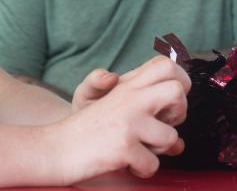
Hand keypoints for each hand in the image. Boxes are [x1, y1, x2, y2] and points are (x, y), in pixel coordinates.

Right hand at [49, 56, 189, 183]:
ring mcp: (128, 122)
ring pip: (171, 137)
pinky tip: (128, 163)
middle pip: (177, 91)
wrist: (56, 148)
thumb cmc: (88, 131)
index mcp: (127, 85)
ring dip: (158, 151)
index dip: (180, 81)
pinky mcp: (124, 146)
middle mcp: (130, 98)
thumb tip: (180, 142)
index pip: (165, 66)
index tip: (171, 101)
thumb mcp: (113, 106)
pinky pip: (152, 164)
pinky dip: (141, 170)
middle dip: (179, 113)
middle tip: (163, 124)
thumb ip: (145, 112)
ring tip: (140, 150)